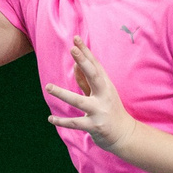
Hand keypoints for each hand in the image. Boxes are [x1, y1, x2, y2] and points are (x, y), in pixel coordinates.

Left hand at [45, 35, 139, 154]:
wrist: (125, 134)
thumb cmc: (109, 109)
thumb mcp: (100, 93)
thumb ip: (86, 81)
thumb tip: (75, 64)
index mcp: (106, 85)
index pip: (95, 65)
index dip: (86, 52)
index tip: (76, 39)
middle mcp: (104, 95)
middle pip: (94, 76)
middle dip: (84, 62)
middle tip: (73, 49)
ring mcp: (99, 111)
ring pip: (79, 101)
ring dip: (63, 94)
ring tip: (48, 87)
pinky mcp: (94, 126)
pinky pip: (75, 123)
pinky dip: (62, 121)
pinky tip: (50, 119)